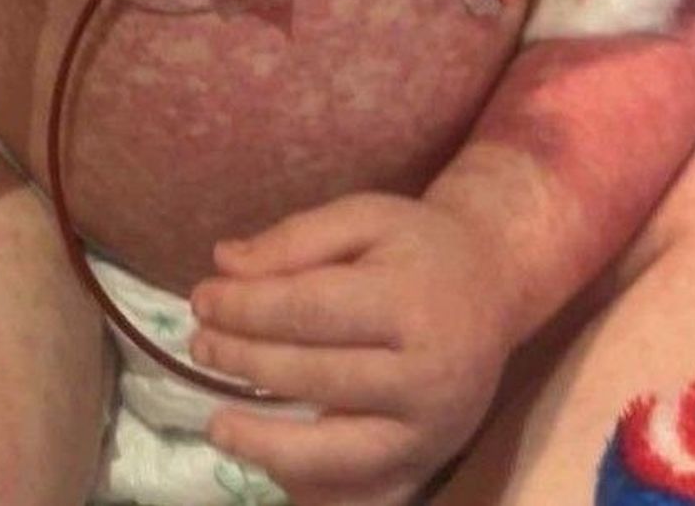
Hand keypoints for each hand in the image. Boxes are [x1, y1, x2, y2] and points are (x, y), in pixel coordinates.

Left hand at [189, 192, 512, 505]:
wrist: (495, 286)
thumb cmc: (420, 246)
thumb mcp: (365, 216)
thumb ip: (295, 238)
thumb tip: (224, 265)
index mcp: (408, 303)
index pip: (308, 311)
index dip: (245, 308)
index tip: (201, 299)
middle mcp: (425, 375)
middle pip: (315, 378)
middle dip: (245, 362)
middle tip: (200, 345)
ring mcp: (430, 432)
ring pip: (337, 456)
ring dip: (267, 446)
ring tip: (217, 425)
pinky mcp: (428, 465)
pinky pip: (364, 495)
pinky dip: (314, 489)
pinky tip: (272, 465)